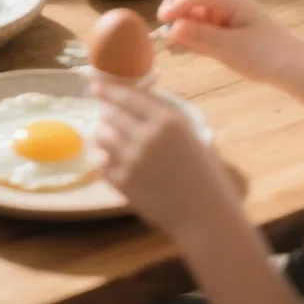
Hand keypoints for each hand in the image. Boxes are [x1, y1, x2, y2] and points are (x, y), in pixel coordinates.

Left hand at [93, 75, 226, 234]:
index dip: (109, 90)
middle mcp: (147, 136)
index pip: (128, 96)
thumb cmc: (205, 174)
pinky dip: (105, 161)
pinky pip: (103, 164)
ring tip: (108, 139)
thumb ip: (164, 115)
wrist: (207, 217)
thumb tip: (136, 98)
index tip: (97, 86)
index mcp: (168, 120)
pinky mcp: (124, 183)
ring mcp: (133, 160)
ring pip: (103, 137)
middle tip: (107, 116)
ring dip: (104, 136)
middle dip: (108, 114)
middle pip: (112, 114)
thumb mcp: (190, 134)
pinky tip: (112, 162)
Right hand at [158, 0, 290, 83]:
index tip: (162, 20)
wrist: (293, 67)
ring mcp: (224, 14)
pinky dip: (189, 34)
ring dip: (180, 24)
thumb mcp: (232, 49)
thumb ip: (202, 38)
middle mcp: (225, 2)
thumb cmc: (266, 56)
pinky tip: (180, 49)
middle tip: (163, 30)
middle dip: (175, 9)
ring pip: (193, 11)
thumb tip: (173, 29)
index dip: (177, 4)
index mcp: (231, 0)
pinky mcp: (223, 28)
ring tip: (170, 44)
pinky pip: (200, 26)